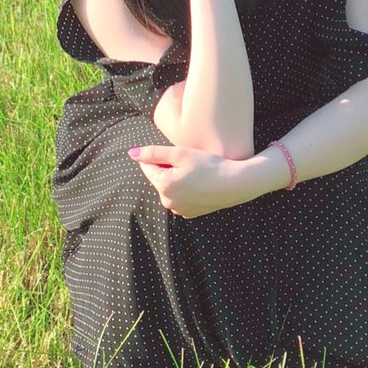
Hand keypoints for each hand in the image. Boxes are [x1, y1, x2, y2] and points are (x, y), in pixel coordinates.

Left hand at [128, 145, 253, 218]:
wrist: (236, 184)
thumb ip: (153, 153)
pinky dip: (186, 190)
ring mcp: (179, 210)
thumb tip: (131, 153)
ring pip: (169, 188)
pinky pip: (180, 198)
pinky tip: (200, 184)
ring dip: (177, 180)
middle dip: (169, 169)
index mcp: (163, 185)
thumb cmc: (209, 165)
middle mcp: (167, 201)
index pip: (148, 166)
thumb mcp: (181, 154)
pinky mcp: (189, 214)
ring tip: (197, 173)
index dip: (161, 157)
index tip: (178, 155)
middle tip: (190, 163)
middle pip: (159, 178)